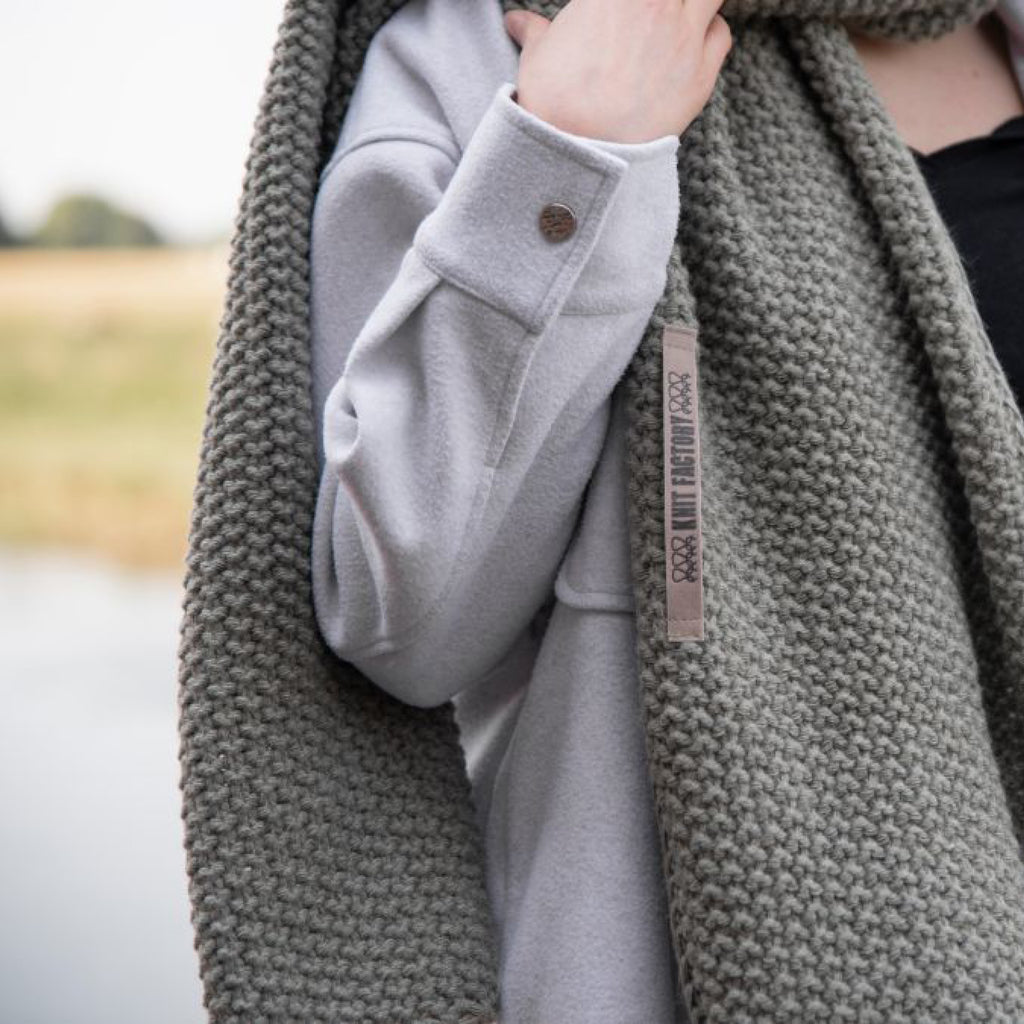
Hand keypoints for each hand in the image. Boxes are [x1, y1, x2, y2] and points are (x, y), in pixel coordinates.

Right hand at [503, 0, 731, 142]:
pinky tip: (694, 47)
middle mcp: (656, 0)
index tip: (624, 12)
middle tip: (657, 13)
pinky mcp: (702, 71)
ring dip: (699, 3)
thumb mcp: (537, 59)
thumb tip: (516, 21)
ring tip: (681, 19)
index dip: (629, 4)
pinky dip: (711, 34)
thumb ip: (535, 31)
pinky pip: (723, 34)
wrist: (579, 152)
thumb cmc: (554, 104)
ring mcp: (684, 33)